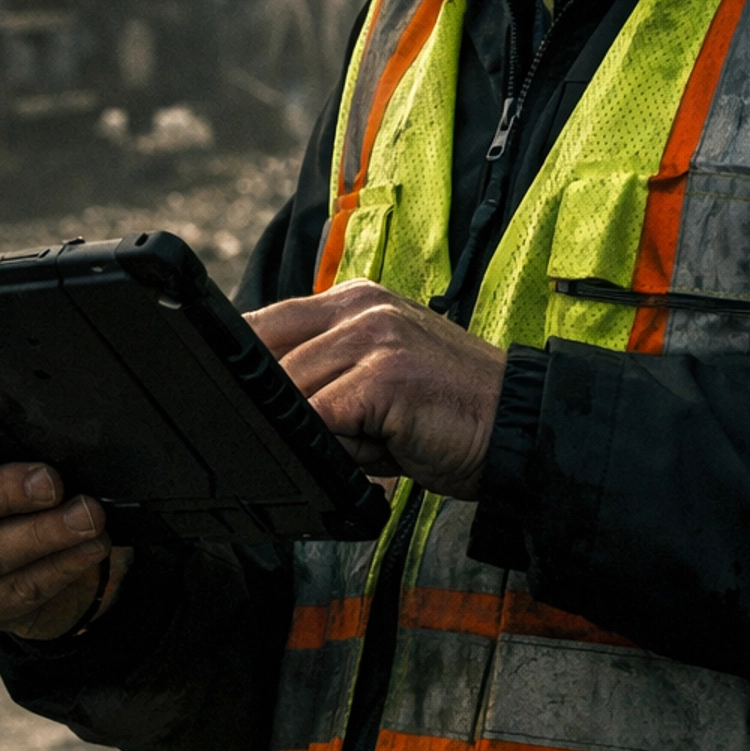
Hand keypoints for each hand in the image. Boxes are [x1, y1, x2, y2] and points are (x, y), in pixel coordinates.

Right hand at [0, 415, 131, 639]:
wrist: (53, 553)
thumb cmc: (31, 485)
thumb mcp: (20, 453)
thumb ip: (18, 436)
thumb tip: (58, 426)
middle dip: (2, 492)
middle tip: (50, 482)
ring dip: (44, 534)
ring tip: (88, 518)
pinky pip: (16, 590)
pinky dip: (60, 567)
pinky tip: (89, 548)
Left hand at [249, 283, 505, 499]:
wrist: (519, 430)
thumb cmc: (445, 416)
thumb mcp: (373, 384)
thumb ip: (321, 383)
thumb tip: (258, 410)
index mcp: (353, 301)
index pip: (264, 324)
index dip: (242, 369)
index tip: (231, 402)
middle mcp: (361, 307)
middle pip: (269, 358)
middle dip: (279, 410)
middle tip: (336, 439)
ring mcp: (374, 335)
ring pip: (293, 390)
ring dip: (319, 432)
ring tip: (374, 443)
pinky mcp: (386, 373)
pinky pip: (322, 415)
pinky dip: (338, 445)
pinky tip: (380, 449)